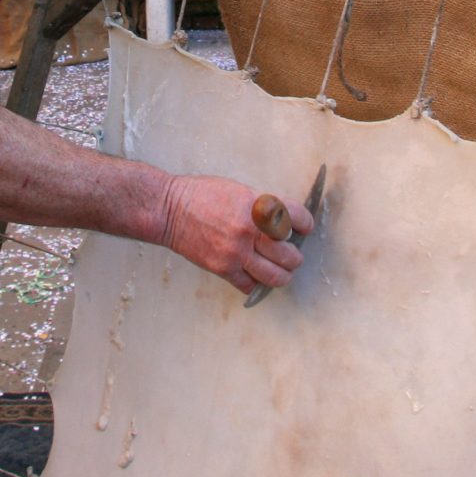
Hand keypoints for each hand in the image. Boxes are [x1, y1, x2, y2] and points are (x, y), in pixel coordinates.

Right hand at [158, 173, 315, 292]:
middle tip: (291, 254)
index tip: (304, 228)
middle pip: (290, 254)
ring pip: (276, 276)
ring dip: (283, 274)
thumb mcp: (240, 190)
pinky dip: (257, 284)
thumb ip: (264, 206)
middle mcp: (250, 230)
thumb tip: (286, 223)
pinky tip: (255, 275)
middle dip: (295, 256)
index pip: (298, 218)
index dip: (305, 224)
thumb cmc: (202, 195)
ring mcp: (237, 252)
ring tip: (280, 270)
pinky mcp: (223, 268)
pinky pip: (250, 286)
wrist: (169, 209)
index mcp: (257, 206)